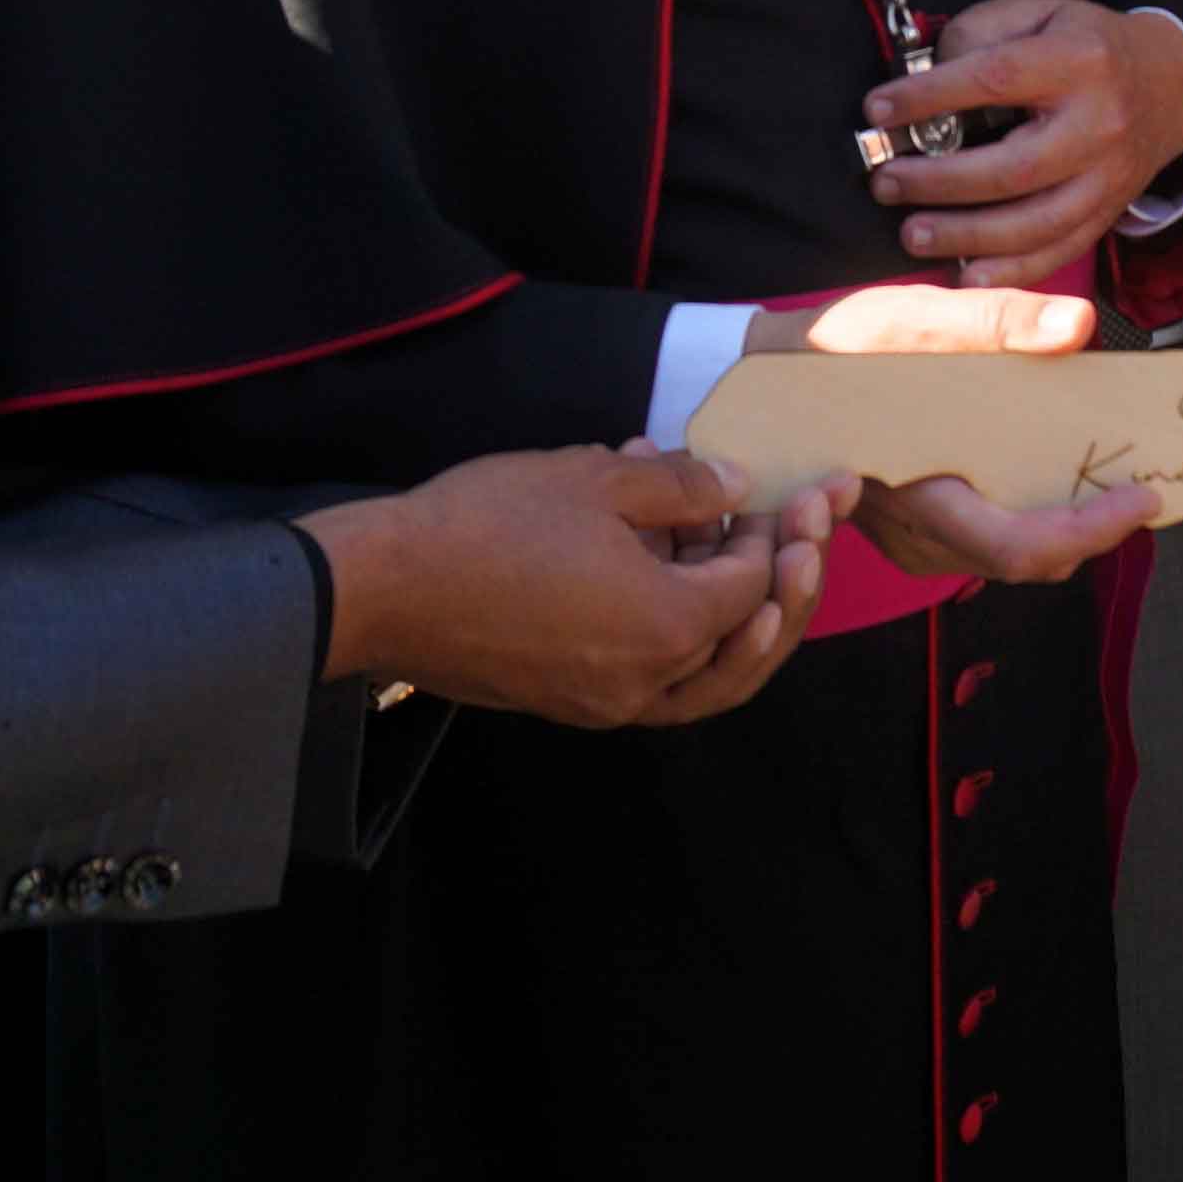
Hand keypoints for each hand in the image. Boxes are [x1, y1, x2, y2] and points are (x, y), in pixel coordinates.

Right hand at [301, 446, 831, 728]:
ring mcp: (603, 702)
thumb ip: (681, 486)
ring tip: (734, 556)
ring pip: (703, 676)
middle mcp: (645, 683)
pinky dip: (674, 632)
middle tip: (798, 535)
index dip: (773, 533)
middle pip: (748, 648)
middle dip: (784, 587)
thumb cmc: (488, 524)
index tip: (776, 490)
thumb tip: (734, 490)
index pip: (753, 586)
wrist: (384, 588)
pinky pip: (650, 677)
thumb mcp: (595, 478)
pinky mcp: (567, 701)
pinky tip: (663, 568)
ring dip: (733, 619)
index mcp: (667, 628)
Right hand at [741, 281, 1161, 585]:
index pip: (1025, 547)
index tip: (1145, 494)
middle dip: (1096, 528)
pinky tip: (1056, 471)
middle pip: (1030, 558)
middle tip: (1146, 482)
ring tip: (1113, 475)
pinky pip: (990, 539)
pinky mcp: (916, 531)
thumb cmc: (831, 354)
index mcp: (923, 495)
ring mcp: (915, 542)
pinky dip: (1035, 513)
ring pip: (1013, 553)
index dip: (1094, 530)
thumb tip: (1077, 327)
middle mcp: (920, 538)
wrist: (762, 384)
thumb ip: (995, 323)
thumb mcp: (911, 321)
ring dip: (1069, 522)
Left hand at [863, 0, 1182, 290]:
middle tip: (886, 182)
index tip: (878, 110)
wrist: (1169, 83)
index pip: (995, 79)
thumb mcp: (1039, 10)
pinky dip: (1010, 272)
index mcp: (1080, 61)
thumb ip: (982, 29)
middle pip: (1013, 167)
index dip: (929, 97)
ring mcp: (1108, 177)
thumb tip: (928, 73)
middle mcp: (1100, 123)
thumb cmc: (1086, 44)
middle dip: (939, 181)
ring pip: (1035, 223)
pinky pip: (1059, 252)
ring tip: (911, 233)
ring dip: (966, 235)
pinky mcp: (1108, 212)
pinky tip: (965, 274)